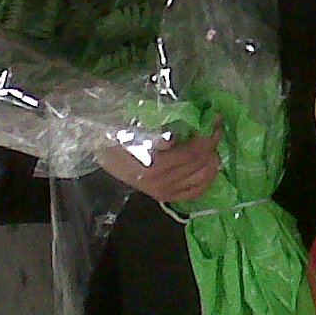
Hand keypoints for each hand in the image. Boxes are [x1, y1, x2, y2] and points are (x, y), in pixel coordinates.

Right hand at [97, 121, 222, 204]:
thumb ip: (158, 127)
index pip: (193, 152)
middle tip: (215, 126)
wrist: (100, 152)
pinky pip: (196, 191)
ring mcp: (165, 192)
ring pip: (203, 177)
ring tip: (211, 142)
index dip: (207, 133)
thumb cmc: (115, 135)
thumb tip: (184, 124)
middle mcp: (162, 183)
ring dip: (212, 158)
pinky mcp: (166, 197)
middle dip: (212, 142)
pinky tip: (209, 164)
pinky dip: (207, 177)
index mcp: (154, 166)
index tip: (214, 117)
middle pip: (200, 162)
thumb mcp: (132, 126)